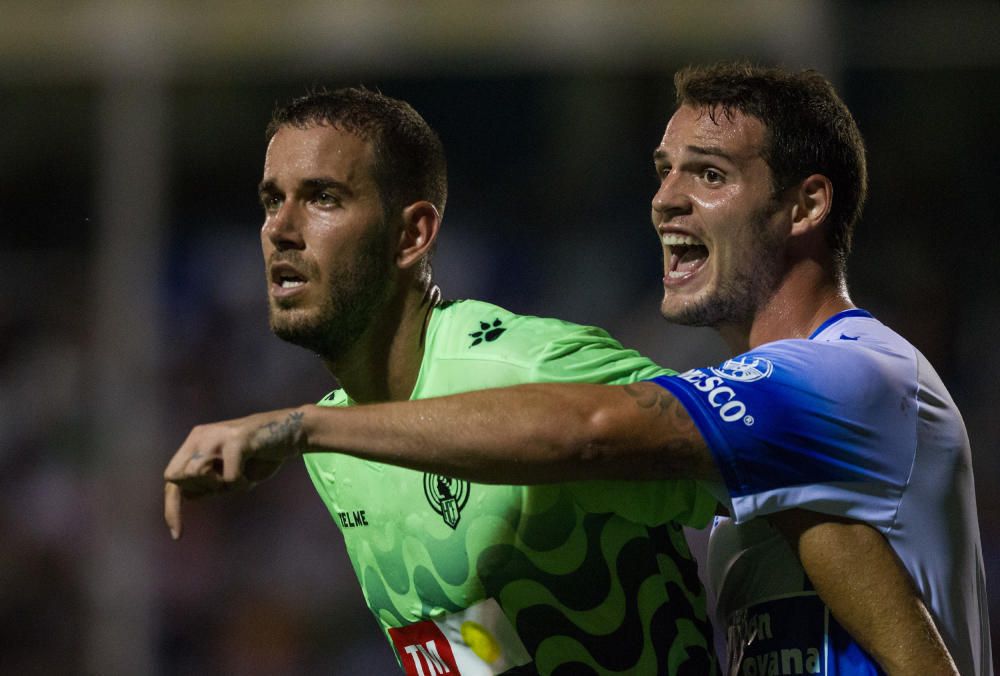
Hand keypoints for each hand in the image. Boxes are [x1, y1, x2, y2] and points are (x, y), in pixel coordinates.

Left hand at [163, 408, 306, 539]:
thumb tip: (186, 496)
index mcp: (195, 441)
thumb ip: (209, 483)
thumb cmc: (261, 456)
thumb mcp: (231, 474)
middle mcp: (200, 436)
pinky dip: (242, 484)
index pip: (171, 477)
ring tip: (240, 477)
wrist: (292, 432)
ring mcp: (216, 436)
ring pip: (197, 475)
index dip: (172, 508)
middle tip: (227, 483)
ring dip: (221, 486)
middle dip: (203, 489)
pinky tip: (252, 472)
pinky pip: (229, 478)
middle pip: (178, 477)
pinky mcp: (235, 440)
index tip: (177, 535)